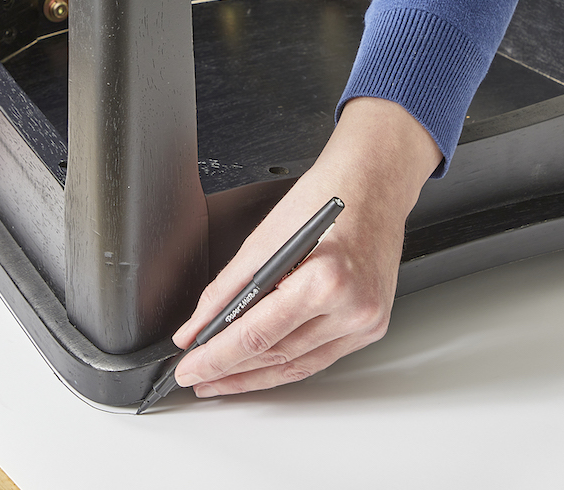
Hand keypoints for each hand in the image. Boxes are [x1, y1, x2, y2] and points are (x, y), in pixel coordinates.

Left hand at [171, 97, 442, 396]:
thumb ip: (226, 291)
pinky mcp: (370, 326)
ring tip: (221, 378)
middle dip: (231, 370)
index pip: (257, 335)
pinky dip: (287, 363)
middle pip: (277, 356)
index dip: (217, 358)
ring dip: (256, 376)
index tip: (190, 368)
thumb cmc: (326, 197)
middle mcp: (352, 307)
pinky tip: (260, 366)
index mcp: (326, 281)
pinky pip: (320, 356)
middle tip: (197, 376)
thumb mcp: (265, 239)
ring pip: (298, 365)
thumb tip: (196, 328)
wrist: (374, 184)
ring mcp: (366, 321)